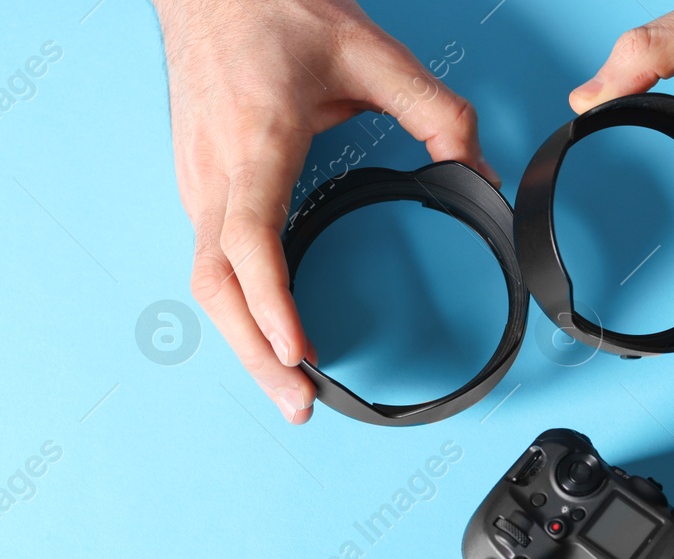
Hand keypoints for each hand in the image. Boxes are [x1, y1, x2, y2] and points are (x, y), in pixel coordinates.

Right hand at [153, 0, 495, 421]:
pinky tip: (267, 338)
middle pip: (217, 286)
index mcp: (257, 139)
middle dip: (254, 355)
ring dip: (243, 343)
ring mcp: (195, 182)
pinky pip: (209, 264)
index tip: (299, 350)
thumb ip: (436, 112)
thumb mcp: (371, 53)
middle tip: (299, 404)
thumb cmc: (276, 10)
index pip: (251, 239)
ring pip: (206, 282)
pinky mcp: (194, 188)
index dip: (272, 303)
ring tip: (288, 386)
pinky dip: (236, 311)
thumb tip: (479, 171)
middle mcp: (215, 171)